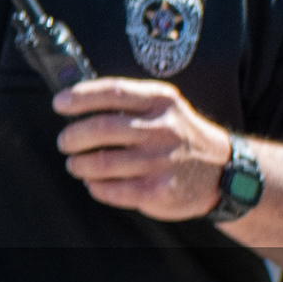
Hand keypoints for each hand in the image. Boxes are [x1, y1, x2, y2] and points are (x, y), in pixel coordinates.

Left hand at [54, 75, 234, 219]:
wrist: (223, 171)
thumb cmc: (180, 134)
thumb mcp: (164, 107)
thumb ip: (128, 102)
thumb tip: (75, 101)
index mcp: (161, 101)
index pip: (113, 92)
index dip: (80, 97)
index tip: (59, 103)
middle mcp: (162, 128)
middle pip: (100, 128)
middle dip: (72, 136)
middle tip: (65, 141)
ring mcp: (161, 161)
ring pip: (100, 163)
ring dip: (79, 164)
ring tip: (77, 163)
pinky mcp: (158, 190)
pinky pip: (110, 190)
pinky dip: (95, 186)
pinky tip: (95, 182)